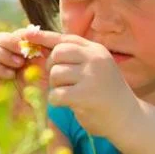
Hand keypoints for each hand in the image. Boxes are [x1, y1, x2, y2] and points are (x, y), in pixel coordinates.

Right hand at [0, 29, 48, 113]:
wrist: (31, 117)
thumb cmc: (39, 92)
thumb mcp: (43, 67)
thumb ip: (40, 49)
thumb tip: (34, 31)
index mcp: (13, 53)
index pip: (11, 34)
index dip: (21, 35)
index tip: (35, 41)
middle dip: (9, 41)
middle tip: (24, 50)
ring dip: (3, 54)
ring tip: (19, 64)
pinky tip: (11, 75)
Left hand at [23, 30, 139, 137]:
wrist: (128, 119)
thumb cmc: (106, 94)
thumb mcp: (94, 69)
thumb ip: (73, 58)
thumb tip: (39, 46)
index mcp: (96, 51)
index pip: (66, 39)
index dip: (44, 37)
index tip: (26, 34)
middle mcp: (95, 59)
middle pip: (57, 54)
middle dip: (52, 68)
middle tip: (60, 81)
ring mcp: (91, 76)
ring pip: (55, 74)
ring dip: (56, 87)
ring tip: (70, 94)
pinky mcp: (85, 95)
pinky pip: (56, 94)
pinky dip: (57, 101)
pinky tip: (69, 104)